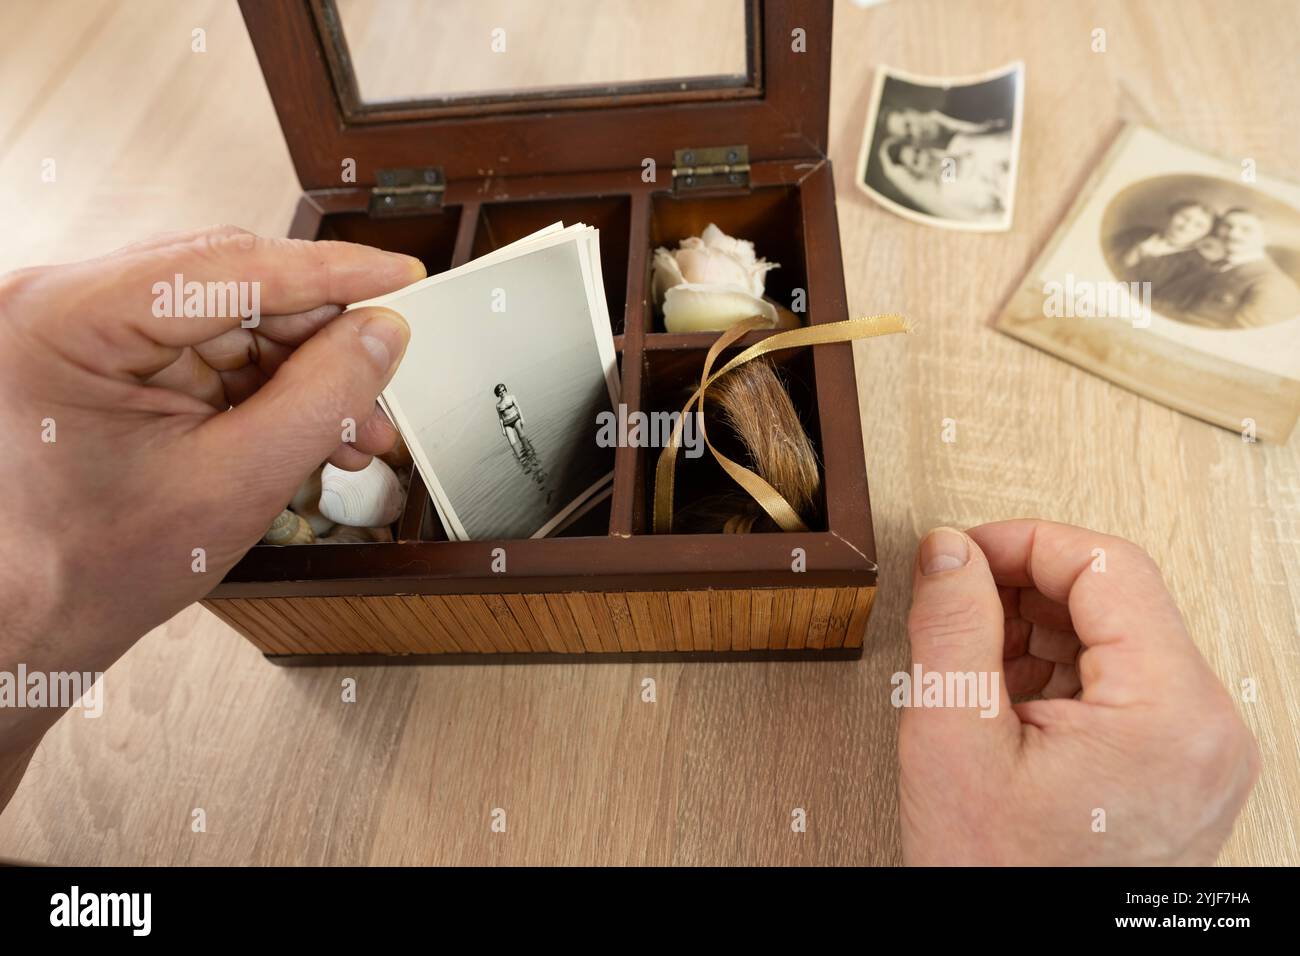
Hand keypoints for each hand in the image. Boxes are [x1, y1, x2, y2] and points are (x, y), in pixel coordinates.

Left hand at [0, 225, 423, 752]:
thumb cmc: (93, 566)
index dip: (329, 272)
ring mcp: (83, 328)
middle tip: (382, 371)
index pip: (224, 265)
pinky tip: (313, 425)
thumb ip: (318, 399)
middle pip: (231, 283)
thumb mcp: (233, 484)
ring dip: (303, 369)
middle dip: (319, 336)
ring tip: (352, 427)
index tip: (399, 276)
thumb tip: (380, 334)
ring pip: (233, 316)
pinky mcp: (108, 355)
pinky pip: (212, 347)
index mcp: (63, 320)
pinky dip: (271, 386)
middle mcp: (60, 304)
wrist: (34, 617)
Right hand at [899, 520, 1258, 864]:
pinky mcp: (1182, 768)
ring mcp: (1201, 752)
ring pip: (1119, 637)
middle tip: (958, 598)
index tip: (967, 550)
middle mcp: (1207, 729)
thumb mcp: (954, 740)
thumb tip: (951, 551)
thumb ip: (952, 627)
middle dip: (1025, 588)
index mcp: (1170, 713)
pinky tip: (1006, 694)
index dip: (1025, 542)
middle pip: (1118, 599)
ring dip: (1039, 629)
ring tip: (973, 660)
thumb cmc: (1002, 880)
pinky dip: (1061, 671)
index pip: (1107, 567)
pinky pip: (1125, 683)